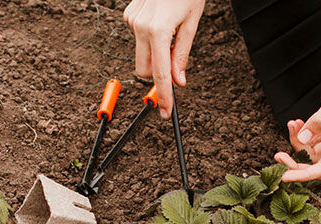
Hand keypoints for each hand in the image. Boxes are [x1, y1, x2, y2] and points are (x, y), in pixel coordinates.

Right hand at [123, 0, 203, 117]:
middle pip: (143, 69)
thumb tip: (178, 81)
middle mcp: (140, 27)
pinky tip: (160, 22)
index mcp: (159, 31)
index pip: (160, 73)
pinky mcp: (128, 15)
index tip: (164, 111)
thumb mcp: (192, 23)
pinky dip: (149, 38)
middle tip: (173, 74)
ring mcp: (132, 20)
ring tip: (171, 33)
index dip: (163, 95)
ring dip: (154, 53)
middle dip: (156, 76)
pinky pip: (138, 37)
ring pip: (141, 53)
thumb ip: (183, 54)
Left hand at [275, 35, 320, 180]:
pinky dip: (301, 132)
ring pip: (312, 151)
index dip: (305, 175)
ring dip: (297, 143)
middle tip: (277, 155)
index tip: (285, 177)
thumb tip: (304, 140)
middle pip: (317, 164)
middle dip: (297, 162)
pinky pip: (312, 137)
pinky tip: (295, 121)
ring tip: (291, 124)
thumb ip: (320, 120)